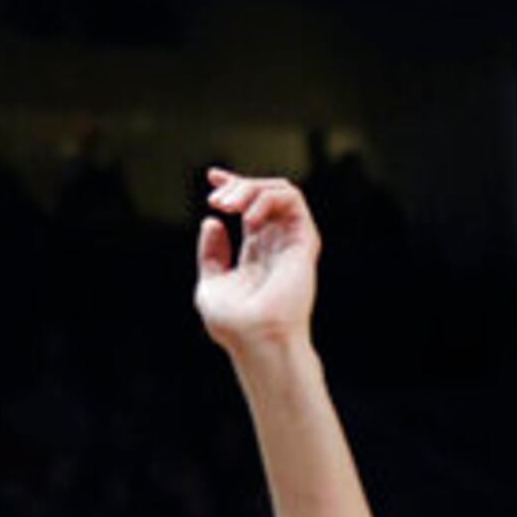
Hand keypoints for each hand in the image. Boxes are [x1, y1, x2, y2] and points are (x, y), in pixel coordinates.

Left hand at [194, 166, 319, 355]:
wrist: (255, 338)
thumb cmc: (233, 323)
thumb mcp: (212, 282)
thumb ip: (213, 253)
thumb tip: (213, 222)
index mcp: (256, 251)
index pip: (249, 207)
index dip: (233, 185)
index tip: (212, 177)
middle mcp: (275, 242)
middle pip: (264, 193)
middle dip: (238, 186)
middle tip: (217, 201)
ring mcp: (291, 240)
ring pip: (281, 191)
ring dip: (251, 189)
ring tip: (229, 206)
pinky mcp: (304, 240)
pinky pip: (293, 200)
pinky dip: (267, 197)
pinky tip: (247, 217)